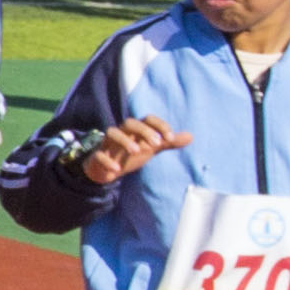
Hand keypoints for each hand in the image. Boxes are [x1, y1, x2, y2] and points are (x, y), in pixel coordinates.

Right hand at [71, 115, 189, 186]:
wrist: (107, 168)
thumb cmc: (131, 154)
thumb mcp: (151, 148)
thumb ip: (168, 142)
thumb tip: (191, 136)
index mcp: (136, 130)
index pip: (147, 119)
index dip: (159, 125)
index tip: (170, 137)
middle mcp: (122, 132)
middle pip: (130, 122)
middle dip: (143, 131)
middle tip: (157, 144)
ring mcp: (108, 143)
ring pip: (112, 133)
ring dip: (125, 141)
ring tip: (137, 152)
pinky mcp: (98, 156)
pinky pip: (99, 154)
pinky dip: (107, 161)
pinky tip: (117, 170)